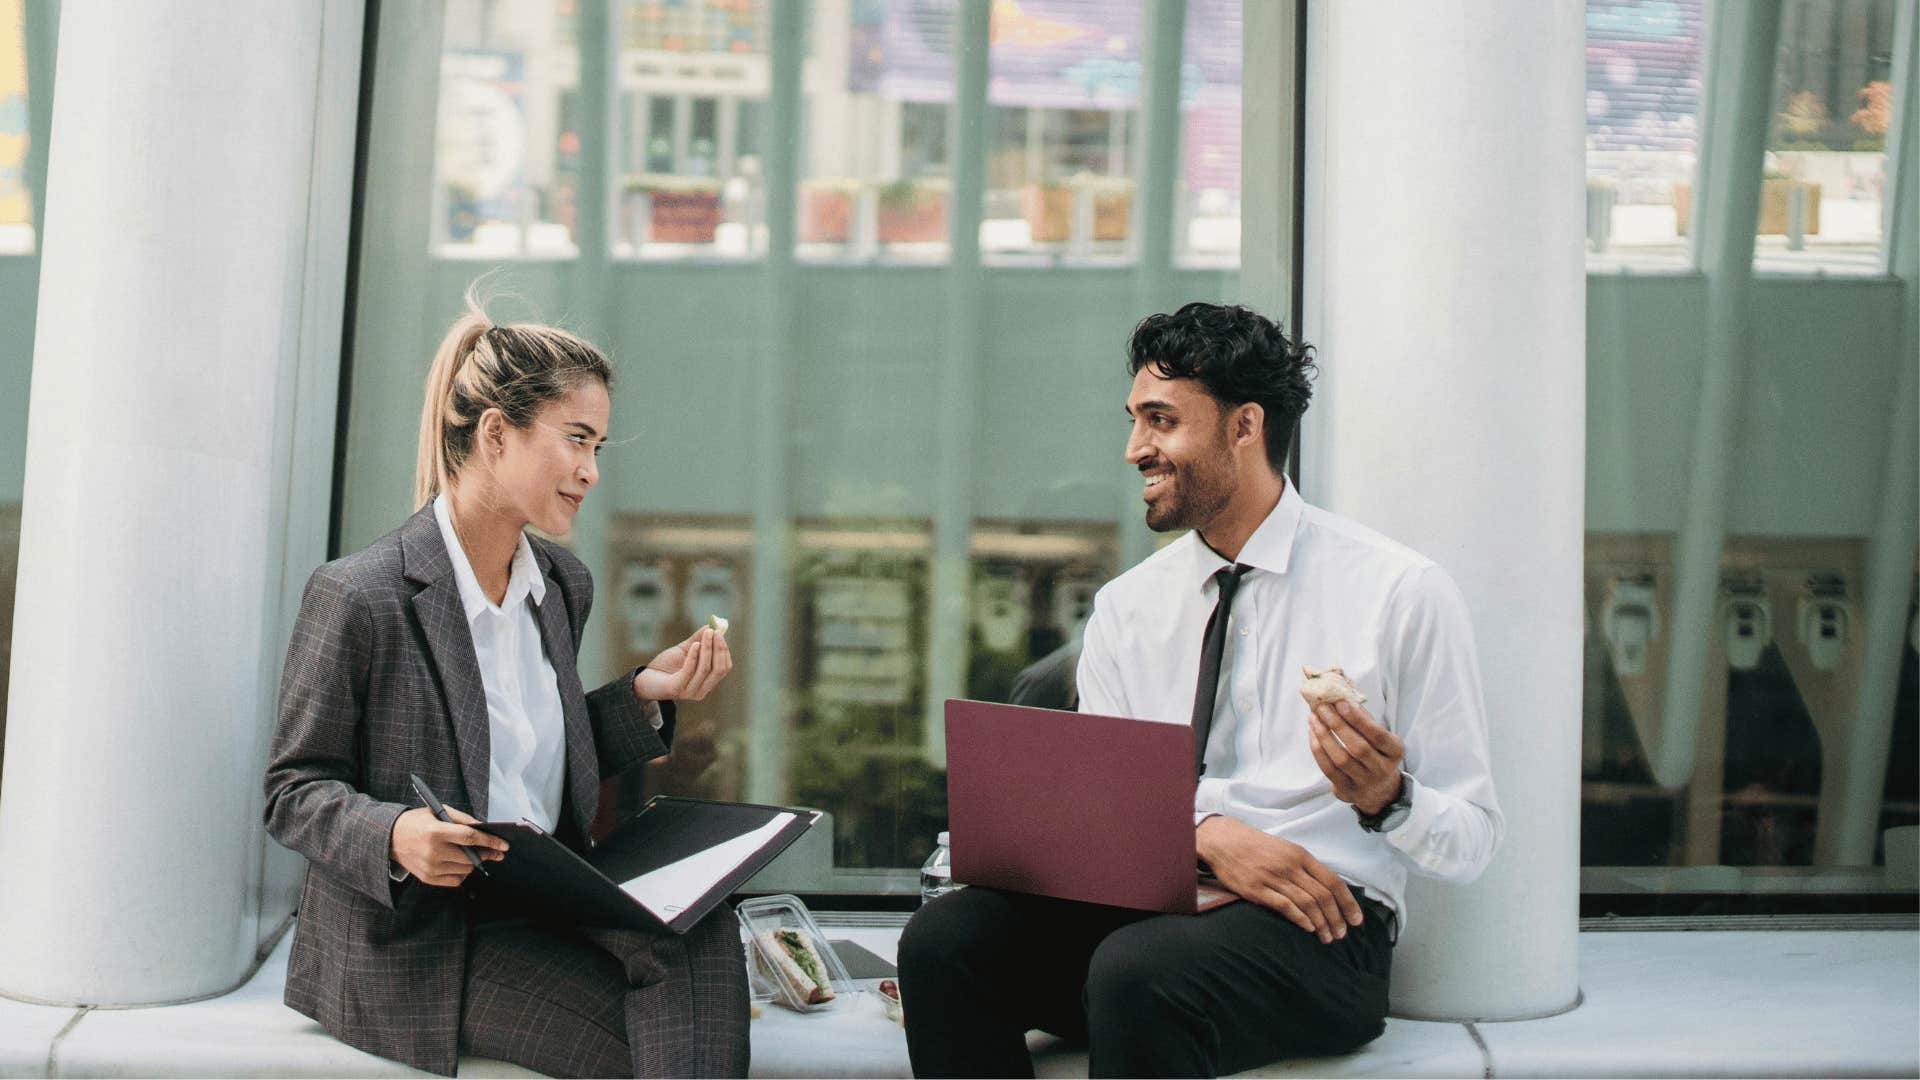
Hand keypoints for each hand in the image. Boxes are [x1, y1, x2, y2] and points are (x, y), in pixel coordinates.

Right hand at [390, 805, 507, 886]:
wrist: (390, 838)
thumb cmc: (417, 822)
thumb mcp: (438, 811)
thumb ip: (462, 819)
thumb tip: (484, 829)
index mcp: (436, 832)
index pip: (470, 838)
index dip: (490, 842)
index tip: (504, 845)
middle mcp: (433, 852)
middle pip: (470, 857)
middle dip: (487, 854)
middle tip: (497, 852)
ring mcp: (430, 867)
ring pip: (465, 870)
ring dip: (474, 863)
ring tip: (475, 855)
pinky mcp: (428, 878)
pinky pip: (455, 880)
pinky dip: (463, 873)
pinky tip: (462, 864)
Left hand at [634, 626, 732, 701]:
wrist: (645, 678)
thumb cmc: (666, 665)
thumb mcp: (685, 650)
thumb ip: (698, 639)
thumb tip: (712, 625)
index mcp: (707, 683)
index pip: (724, 668)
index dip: (723, 650)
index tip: (719, 633)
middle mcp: (701, 691)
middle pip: (718, 670)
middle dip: (718, 649)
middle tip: (715, 632)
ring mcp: (689, 692)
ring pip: (705, 669)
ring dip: (707, 649)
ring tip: (706, 633)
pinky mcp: (676, 689)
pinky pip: (689, 671)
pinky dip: (694, 656)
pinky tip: (695, 644)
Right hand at [1197, 815, 1361, 943]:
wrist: (1224, 840)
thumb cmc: (1257, 847)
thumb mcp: (1286, 849)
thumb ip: (1306, 868)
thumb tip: (1328, 890)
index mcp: (1301, 855)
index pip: (1333, 881)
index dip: (1348, 903)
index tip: (1356, 920)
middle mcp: (1291, 866)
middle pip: (1323, 896)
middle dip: (1336, 918)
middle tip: (1341, 934)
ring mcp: (1274, 877)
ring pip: (1307, 903)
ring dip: (1321, 923)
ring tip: (1327, 937)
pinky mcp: (1257, 889)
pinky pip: (1285, 906)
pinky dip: (1300, 919)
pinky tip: (1308, 928)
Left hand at [1307, 699, 1405, 815]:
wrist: (1379, 791)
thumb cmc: (1376, 752)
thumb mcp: (1379, 734)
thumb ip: (1363, 713)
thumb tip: (1343, 683)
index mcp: (1395, 751)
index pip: (1377, 734)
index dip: (1358, 718)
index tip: (1340, 701)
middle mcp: (1382, 769)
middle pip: (1358, 747)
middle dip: (1337, 724)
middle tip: (1321, 707)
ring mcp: (1365, 782)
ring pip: (1341, 759)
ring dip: (1324, 735)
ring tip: (1313, 717)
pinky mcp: (1347, 791)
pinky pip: (1328, 769)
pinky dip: (1318, 749)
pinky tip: (1312, 733)